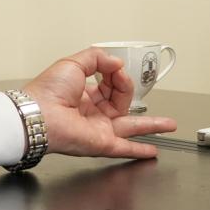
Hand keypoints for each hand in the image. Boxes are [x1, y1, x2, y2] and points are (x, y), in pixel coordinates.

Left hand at [23, 48, 177, 158]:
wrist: (39, 114)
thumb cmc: (48, 90)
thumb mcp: (73, 62)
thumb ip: (97, 58)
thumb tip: (117, 63)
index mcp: (83, 93)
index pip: (110, 83)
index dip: (116, 74)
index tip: (113, 68)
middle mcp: (92, 112)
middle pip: (121, 102)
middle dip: (129, 90)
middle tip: (125, 81)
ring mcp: (98, 128)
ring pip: (131, 126)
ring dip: (152, 125)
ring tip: (170, 124)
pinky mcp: (102, 143)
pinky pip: (125, 148)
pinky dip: (139, 150)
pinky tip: (152, 151)